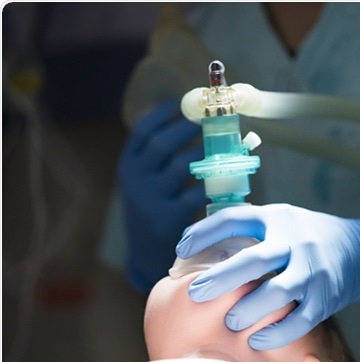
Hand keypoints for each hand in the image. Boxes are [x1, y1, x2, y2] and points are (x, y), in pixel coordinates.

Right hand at [118, 99, 206, 291]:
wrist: (146, 257)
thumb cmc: (154, 211)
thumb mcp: (145, 184)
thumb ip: (160, 160)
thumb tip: (197, 124)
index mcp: (127, 167)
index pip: (141, 132)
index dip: (161, 114)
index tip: (180, 102)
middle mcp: (135, 181)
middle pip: (162, 144)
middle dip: (188, 127)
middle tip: (209, 119)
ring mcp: (150, 200)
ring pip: (181, 166)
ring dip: (205, 153)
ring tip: (222, 145)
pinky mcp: (169, 218)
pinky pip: (196, 193)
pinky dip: (213, 183)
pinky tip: (226, 176)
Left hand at [175, 203, 359, 349]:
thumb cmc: (305, 238)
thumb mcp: (280, 222)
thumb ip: (248, 232)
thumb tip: (197, 252)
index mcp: (276, 218)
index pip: (234, 218)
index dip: (204, 232)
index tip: (181, 248)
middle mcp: (295, 242)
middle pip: (255, 258)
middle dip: (222, 277)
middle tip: (195, 292)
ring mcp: (313, 270)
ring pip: (279, 291)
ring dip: (251, 308)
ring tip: (231, 321)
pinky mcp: (326, 297)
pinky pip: (300, 320)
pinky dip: (277, 332)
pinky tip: (256, 339)